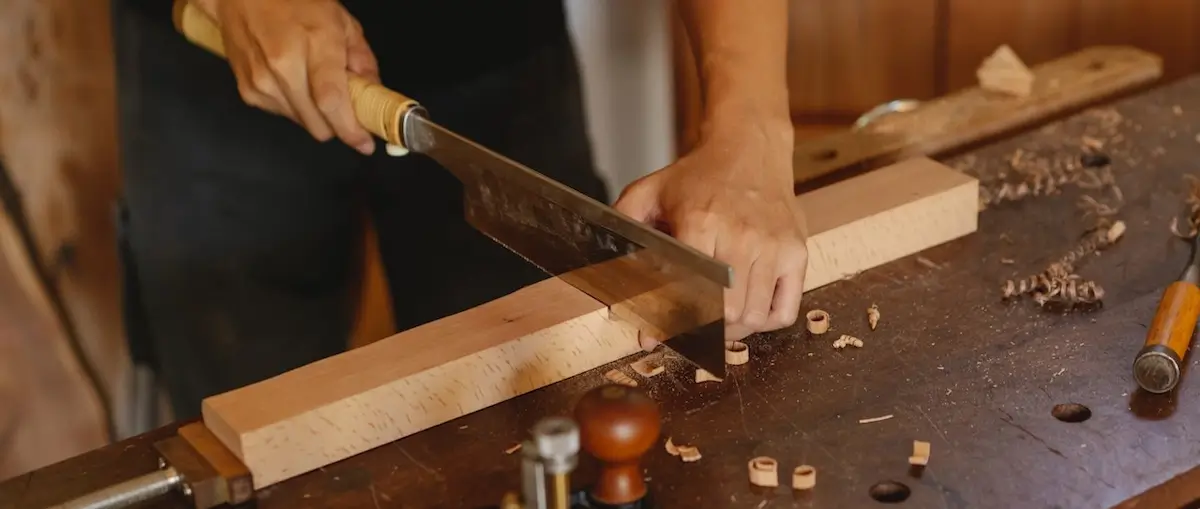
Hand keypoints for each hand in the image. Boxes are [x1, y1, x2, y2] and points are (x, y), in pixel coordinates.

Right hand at [195, 0, 379, 154]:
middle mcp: (283, 65)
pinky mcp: (249, 91)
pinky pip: (284, 115)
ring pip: (302, 124)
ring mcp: (262, 81)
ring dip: (316, 115)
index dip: (350, 130)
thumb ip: (363, 61)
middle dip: (337, 124)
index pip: (331, 101)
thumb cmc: (293, 2)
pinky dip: (296, 107)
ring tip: (314, 83)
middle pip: (318, 124)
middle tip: (346, 106)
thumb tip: (374, 95)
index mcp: (314, 43)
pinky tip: (294, 81)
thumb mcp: (341, 22)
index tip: (365, 143)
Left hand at [616, 117, 806, 343]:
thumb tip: (612, 280)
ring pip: (754, 317)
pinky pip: (785, 309)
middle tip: (693, 328)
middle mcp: (742, 237)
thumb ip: (625, 228)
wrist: (750, 147)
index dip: (675, 319)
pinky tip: (750, 312)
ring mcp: (774, 246)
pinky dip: (766, 322)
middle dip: (706, 330)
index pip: (691, 291)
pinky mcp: (797, 251)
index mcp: (702, 223)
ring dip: (734, 330)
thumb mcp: (650, 191)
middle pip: (726, 313)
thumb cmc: (699, 175)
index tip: (659, 333)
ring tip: (720, 322)